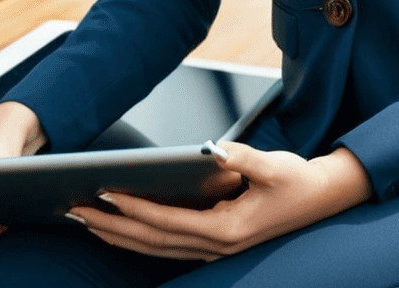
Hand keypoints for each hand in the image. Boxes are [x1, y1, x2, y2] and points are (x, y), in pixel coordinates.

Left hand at [67, 141, 372, 259]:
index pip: (167, 221)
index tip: (105, 195)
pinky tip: (122, 225)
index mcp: (227, 230)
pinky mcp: (215, 242)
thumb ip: (244, 158)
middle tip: (75, 211)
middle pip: (152, 242)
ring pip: (155, 248)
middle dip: (112, 227)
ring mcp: (214, 249)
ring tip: (86, 220)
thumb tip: (215, 149)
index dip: (134, 210)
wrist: (323, 198)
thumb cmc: (298, 180)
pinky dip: (140, 235)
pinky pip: (168, 244)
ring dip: (119, 235)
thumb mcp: (274, 165)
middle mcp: (216, 246)